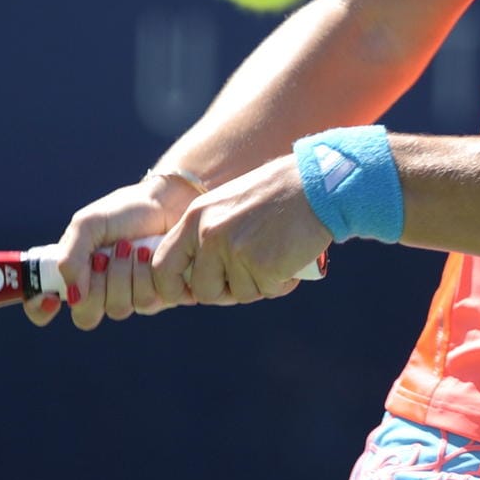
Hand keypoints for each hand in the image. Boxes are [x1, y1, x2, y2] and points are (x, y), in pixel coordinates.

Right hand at [23, 171, 197, 330]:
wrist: (167, 203)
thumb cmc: (125, 211)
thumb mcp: (88, 224)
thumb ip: (71, 256)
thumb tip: (73, 297)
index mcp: (74, 274)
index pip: (43, 307)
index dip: (40, 308)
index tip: (51, 298)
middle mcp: (98, 291)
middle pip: (86, 315)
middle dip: (98, 282)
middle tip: (106, 254)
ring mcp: (128, 297)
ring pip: (118, 309)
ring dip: (124, 273)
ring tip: (132, 246)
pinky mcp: (157, 297)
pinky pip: (146, 302)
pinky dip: (146, 274)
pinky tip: (150, 254)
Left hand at [150, 156, 331, 306]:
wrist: (317, 185)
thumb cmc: (277, 195)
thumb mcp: (228, 205)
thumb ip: (209, 235)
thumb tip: (196, 279)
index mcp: (196, 217)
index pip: (162, 265)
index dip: (172, 288)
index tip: (189, 294)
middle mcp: (210, 234)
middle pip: (203, 290)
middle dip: (226, 291)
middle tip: (250, 276)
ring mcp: (235, 251)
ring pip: (240, 294)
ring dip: (260, 284)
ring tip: (276, 256)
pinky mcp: (262, 265)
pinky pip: (267, 291)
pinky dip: (282, 283)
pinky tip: (291, 260)